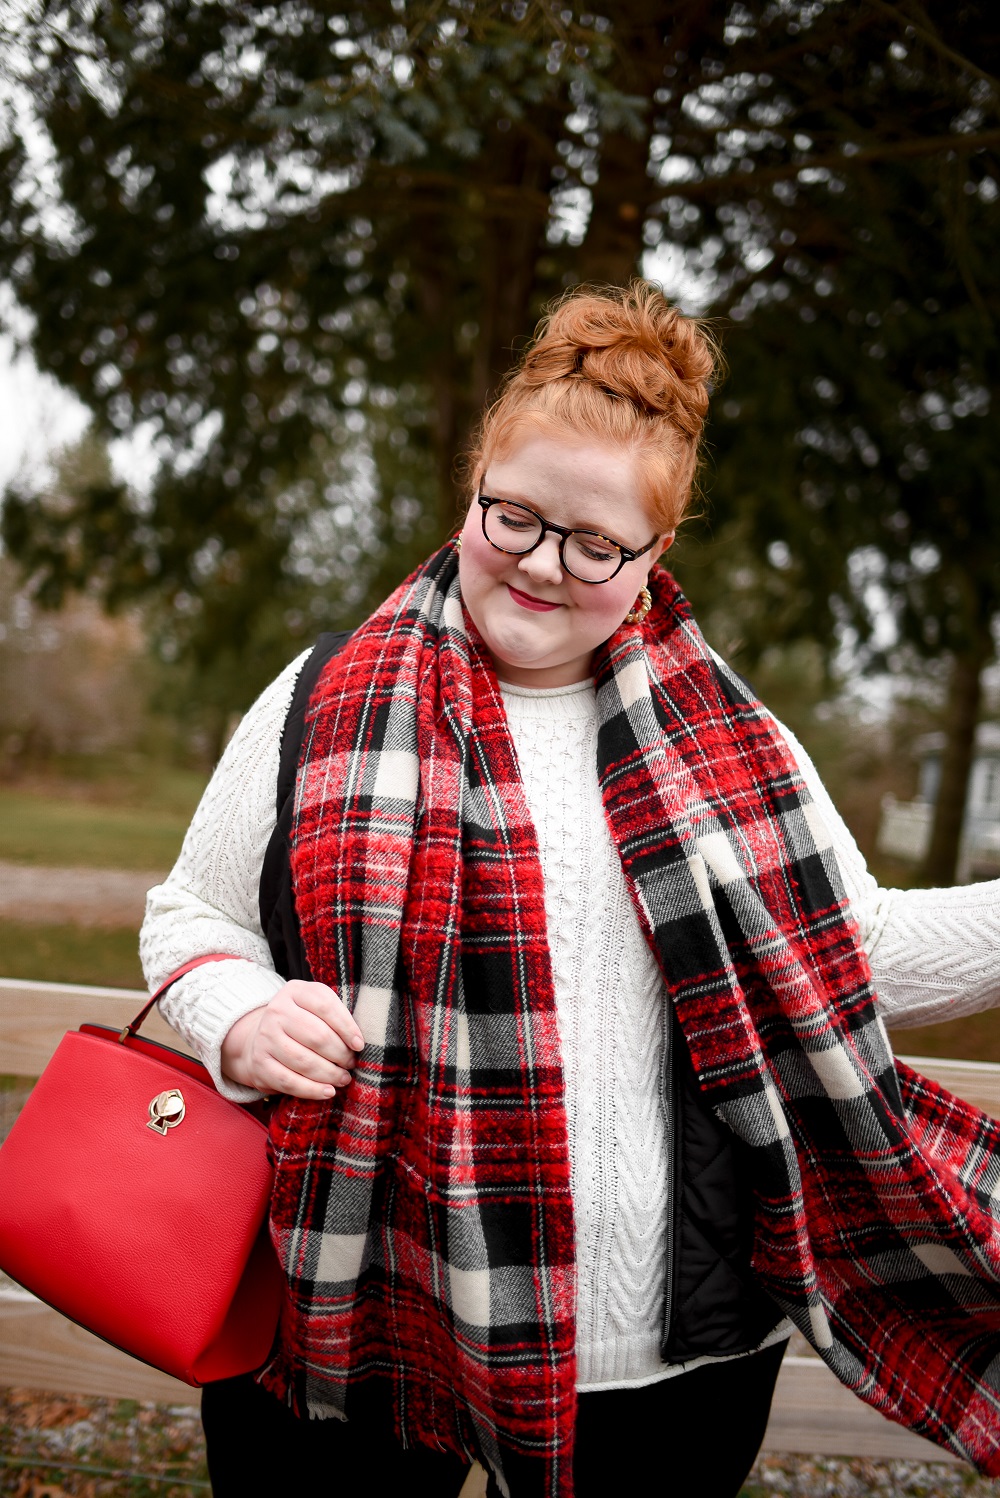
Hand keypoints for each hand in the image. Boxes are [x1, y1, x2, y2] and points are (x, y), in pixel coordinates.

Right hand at [220, 980, 364, 1099]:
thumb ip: (336, 1016)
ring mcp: (265, 1037)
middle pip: (317, 1036)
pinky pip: (289, 1081)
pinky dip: (312, 1090)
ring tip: (343, 1078)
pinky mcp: (259, 1063)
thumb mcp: (316, 1009)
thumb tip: (359, 1042)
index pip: (325, 1006)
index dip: (347, 1027)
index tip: (359, 1045)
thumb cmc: (302, 1022)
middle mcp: (276, 1011)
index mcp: (294, 991)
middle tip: (351, 1063)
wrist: (261, 1037)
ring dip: (330, 1074)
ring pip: (305, 1061)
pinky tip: (328, 1092)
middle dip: (340, 1054)